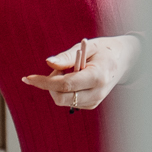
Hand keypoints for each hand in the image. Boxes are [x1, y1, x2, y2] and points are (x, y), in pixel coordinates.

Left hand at [21, 34, 140, 110]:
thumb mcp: (87, 46)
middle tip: (59, 67)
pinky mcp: (92, 105)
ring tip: (70, 70)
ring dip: (57, 87)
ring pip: (63, 101)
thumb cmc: (103, 49)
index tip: (28, 78)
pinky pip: (69, 101)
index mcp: (98, 77)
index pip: (65, 85)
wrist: (123, 60)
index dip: (44, 82)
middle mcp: (97, 93)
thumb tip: (49, 63)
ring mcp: (95, 102)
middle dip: (50, 84)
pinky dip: (65, 90)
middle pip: (61, 98)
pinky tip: (75, 78)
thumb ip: (67, 56)